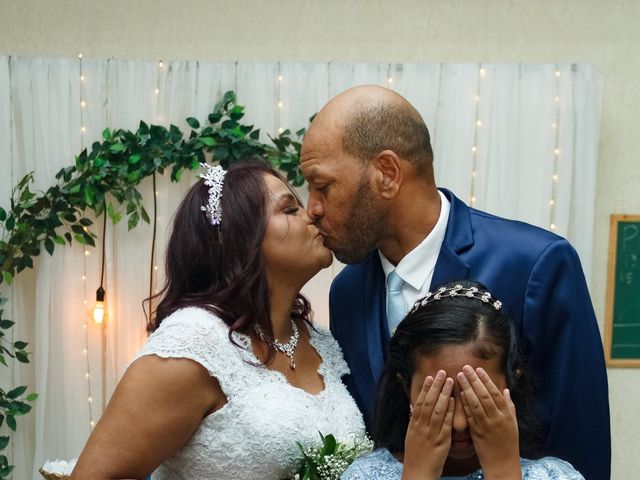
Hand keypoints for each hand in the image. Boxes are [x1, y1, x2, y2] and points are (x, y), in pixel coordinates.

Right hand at [401, 370, 453, 479]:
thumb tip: (415, 408)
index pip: (419, 402)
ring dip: (443, 394)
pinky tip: (453, 401)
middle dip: (435, 386)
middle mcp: (421, 426)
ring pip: (436, 409)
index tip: (430, 376)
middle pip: (428, 402)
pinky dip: (448, 411)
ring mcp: (430, 433)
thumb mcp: (411, 436)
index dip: (425, 389)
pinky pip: (445, 423)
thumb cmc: (416, 456)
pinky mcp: (440, 441)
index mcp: (414, 425)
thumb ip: (415, 422)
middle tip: (442, 372)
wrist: (417, 473)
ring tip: (450, 381)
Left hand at [457, 365, 520, 479]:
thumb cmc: (509, 442)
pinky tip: (459, 394)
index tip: (478, 368)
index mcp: (507, 415)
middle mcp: (497, 419)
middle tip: (465, 368)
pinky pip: (470, 416)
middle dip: (474, 380)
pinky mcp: (477, 433)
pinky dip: (464, 404)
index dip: (486, 380)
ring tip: (459, 376)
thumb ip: (509, 406)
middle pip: (484, 395)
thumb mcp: (513, 423)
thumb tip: (506, 390)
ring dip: (467, 388)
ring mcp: (486, 426)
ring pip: (475, 404)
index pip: (495, 393)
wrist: (503, 464)